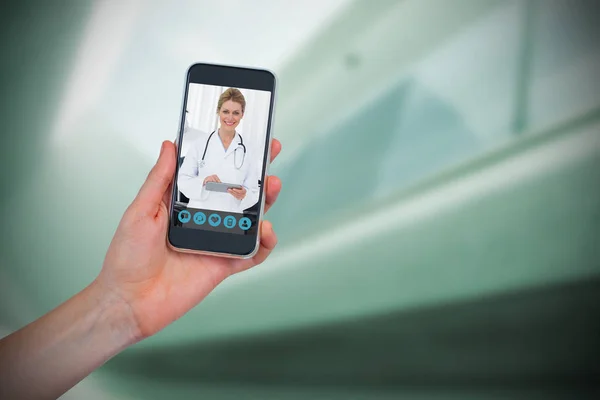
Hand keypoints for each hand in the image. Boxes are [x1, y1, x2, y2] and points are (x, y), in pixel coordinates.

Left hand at [94, 139, 281, 339]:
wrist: (130, 301)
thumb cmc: (127, 256)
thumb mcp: (141, 210)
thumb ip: (160, 179)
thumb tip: (169, 145)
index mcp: (184, 202)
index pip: (212, 173)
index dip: (228, 155)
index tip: (242, 135)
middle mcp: (204, 219)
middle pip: (238, 192)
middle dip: (257, 171)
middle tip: (270, 151)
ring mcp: (216, 241)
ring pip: (250, 218)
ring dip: (266, 202)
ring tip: (271, 187)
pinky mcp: (224, 264)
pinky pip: (252, 253)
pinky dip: (265, 243)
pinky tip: (266, 231)